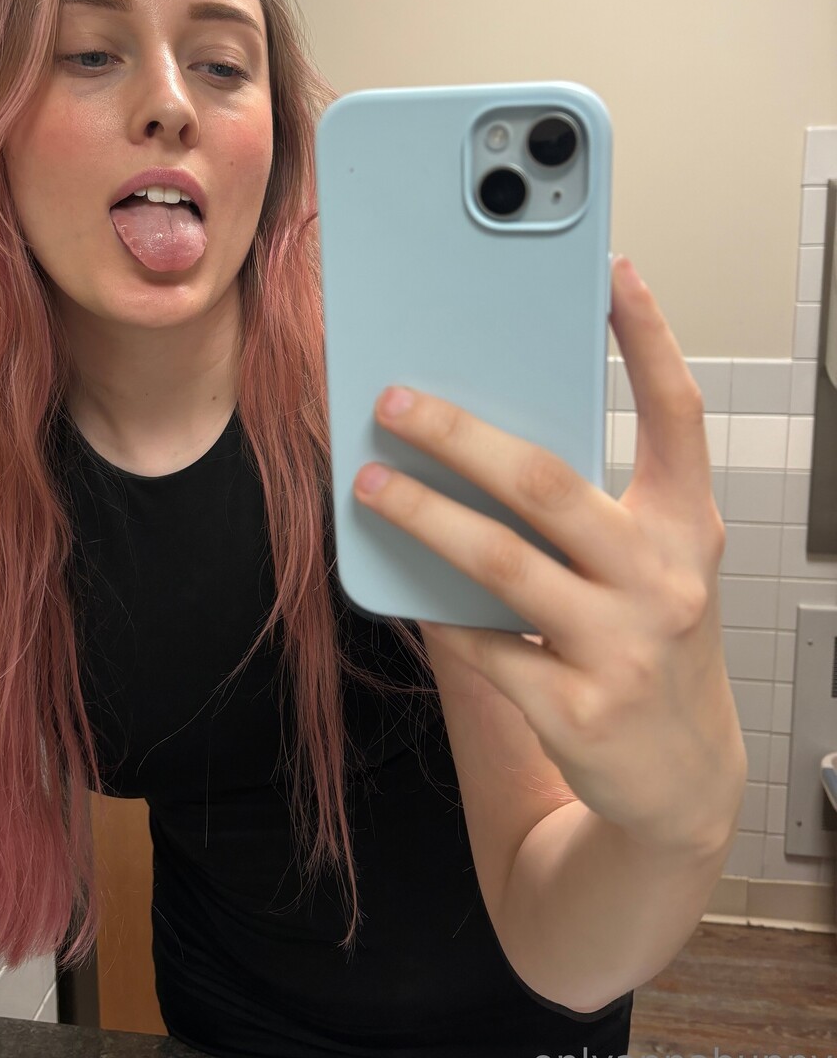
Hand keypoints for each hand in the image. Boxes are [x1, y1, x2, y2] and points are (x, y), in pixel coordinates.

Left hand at [352, 254, 746, 855]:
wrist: (684, 783)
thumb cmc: (652, 643)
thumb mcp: (651, 568)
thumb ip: (592, 509)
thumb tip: (480, 442)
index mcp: (688, 529)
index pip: (679, 416)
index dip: (651, 340)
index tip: (614, 273)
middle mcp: (664, 580)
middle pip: (548, 482)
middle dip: (459, 434)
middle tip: (394, 400)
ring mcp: (625, 647)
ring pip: (499, 561)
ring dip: (421, 515)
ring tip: (368, 482)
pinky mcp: (578, 709)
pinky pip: (481, 644)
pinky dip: (437, 612)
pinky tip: (404, 587)